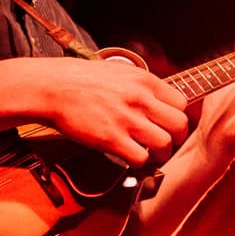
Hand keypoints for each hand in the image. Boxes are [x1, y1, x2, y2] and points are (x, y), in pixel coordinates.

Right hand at [38, 57, 188, 167]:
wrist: (53, 87)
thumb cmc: (80, 79)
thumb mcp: (118, 72)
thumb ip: (140, 85)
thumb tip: (155, 99)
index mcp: (144, 80)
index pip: (181, 103)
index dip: (176, 117)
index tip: (169, 124)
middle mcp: (140, 99)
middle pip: (179, 125)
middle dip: (176, 138)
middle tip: (166, 143)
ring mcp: (126, 119)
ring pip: (164, 144)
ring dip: (160, 154)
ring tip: (151, 154)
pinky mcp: (111, 138)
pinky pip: (140, 158)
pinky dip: (140, 163)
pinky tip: (131, 157)